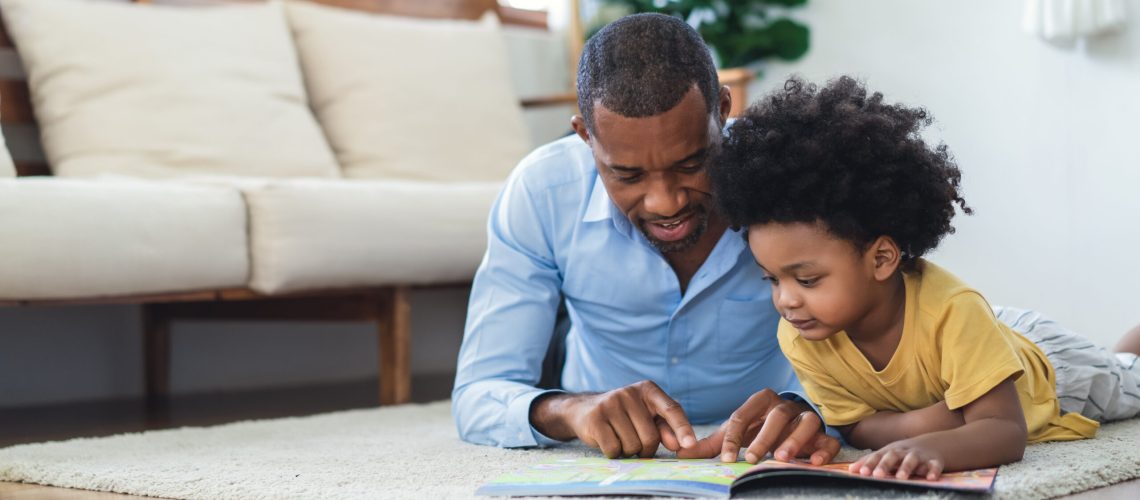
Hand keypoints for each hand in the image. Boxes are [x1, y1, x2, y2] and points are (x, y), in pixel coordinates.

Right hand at [530, 380, 697, 457]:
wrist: (584, 409)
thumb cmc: (624, 415)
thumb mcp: (646, 415)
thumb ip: (666, 428)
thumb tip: (680, 444)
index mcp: (648, 389)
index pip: (671, 409)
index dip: (683, 428)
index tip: (691, 445)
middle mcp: (629, 393)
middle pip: (650, 436)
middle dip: (646, 449)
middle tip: (636, 443)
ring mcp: (611, 404)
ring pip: (632, 445)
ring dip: (628, 451)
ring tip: (620, 438)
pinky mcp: (595, 418)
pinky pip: (614, 449)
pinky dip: (614, 453)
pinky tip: (608, 441)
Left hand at [676, 389, 839, 464]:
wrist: (790, 430)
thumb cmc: (758, 432)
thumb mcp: (735, 435)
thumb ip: (711, 445)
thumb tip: (681, 452)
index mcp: (760, 402)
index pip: (743, 415)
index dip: (733, 436)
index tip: (726, 458)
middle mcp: (784, 407)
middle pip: (776, 415)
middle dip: (763, 437)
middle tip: (751, 458)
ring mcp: (806, 418)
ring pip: (805, 422)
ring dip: (794, 439)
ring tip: (781, 458)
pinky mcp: (823, 436)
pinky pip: (828, 440)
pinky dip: (823, 450)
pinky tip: (812, 463)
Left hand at [849, 438, 944, 479]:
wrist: (932, 444)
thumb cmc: (903, 453)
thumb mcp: (887, 455)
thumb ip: (869, 462)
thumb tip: (850, 470)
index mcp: (890, 451)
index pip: (877, 456)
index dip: (869, 464)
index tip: (861, 472)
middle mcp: (903, 452)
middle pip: (893, 456)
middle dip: (884, 465)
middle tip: (877, 475)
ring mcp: (919, 455)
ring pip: (912, 460)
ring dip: (906, 468)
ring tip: (901, 477)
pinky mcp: (934, 461)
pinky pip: (935, 466)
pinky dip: (933, 471)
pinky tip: (930, 478)